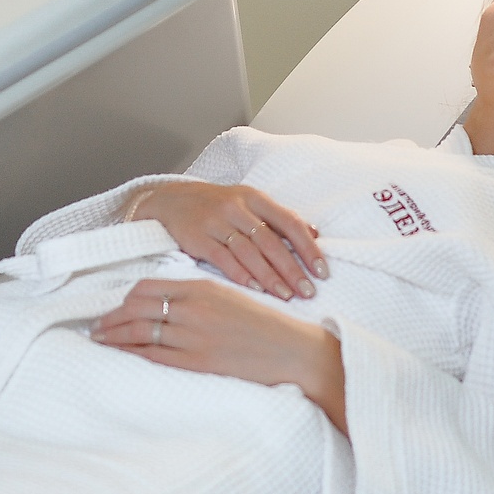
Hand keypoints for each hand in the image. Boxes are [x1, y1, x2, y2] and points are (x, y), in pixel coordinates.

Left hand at [93, 277, 348, 435]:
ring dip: (114, 336)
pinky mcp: (198, 361)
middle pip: (137, 308)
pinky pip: (153, 356)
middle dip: (111, 317)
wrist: (295, 352)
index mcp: (203, 288)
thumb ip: (203, 297)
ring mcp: (194, 336)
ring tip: (99, 340)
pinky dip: (131, 354)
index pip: (149, 286)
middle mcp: (194, 308)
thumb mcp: (234, 298)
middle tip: (95, 325)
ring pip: (139, 331)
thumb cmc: (269, 327)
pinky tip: (119, 356)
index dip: (126, 298)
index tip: (116, 306)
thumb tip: (174, 302)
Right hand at [124, 180, 326, 299]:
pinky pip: (223, 259)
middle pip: (271, 241)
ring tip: (286, 296)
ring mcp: (216, 222)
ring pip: (249, 252)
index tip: (322, 271)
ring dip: (270, 277)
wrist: (170, 200)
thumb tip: (315, 233)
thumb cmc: (217, 206)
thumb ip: (279, 218)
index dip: (308, 248)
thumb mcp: (249, 202)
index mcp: (255, 197)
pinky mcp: (197, 237)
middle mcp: (237, 207)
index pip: (289, 222)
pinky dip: (241, 275)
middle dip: (292, 269)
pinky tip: (255, 290)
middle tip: (308, 291)